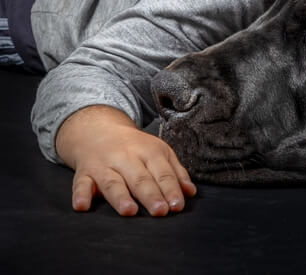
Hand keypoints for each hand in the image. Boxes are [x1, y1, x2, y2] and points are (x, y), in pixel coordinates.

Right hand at [55, 105, 196, 216]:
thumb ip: (175, 172)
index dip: (170, 189)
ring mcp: (104, 165)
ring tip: (129, 211)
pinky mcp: (84, 173)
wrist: (99, 130)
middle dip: (150, 195)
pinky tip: (82, 206)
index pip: (162, 173)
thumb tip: (189, 192)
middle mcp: (126, 158)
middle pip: (140, 179)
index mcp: (149, 152)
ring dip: (120, 197)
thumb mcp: (159, 152)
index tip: (177, 206)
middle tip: (160, 211)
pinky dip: (80, 195)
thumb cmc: (135, 147)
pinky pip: (80, 184)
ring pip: (113, 182)